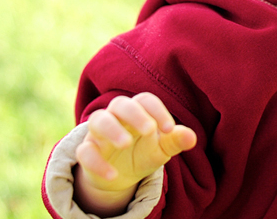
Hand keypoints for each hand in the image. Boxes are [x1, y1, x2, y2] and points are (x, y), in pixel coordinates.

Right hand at [74, 93, 196, 215]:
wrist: (120, 175)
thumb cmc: (144, 152)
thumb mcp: (162, 148)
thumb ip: (175, 140)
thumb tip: (192, 138)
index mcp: (138, 111)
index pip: (145, 100)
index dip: (157, 110)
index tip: (169, 129)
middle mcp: (117, 116)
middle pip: (120, 104)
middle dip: (134, 114)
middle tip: (149, 130)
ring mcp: (98, 133)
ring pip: (97, 120)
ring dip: (111, 130)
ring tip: (125, 144)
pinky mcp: (87, 151)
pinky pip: (85, 152)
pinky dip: (97, 163)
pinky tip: (113, 175)